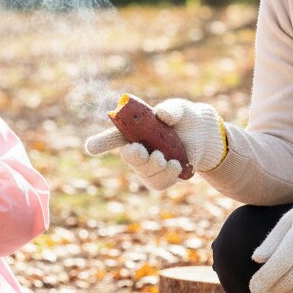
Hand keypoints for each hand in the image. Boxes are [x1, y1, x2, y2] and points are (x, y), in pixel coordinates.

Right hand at [84, 97, 225, 189]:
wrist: (202, 133)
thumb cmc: (183, 117)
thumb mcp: (179, 109)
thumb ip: (171, 110)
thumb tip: (162, 116)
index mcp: (135, 131)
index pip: (114, 137)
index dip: (101, 143)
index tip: (90, 148)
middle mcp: (138, 149)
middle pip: (129, 158)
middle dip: (134, 157)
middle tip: (143, 151)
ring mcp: (149, 165)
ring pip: (144, 173)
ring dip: (154, 167)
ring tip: (166, 158)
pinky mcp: (162, 176)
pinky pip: (158, 183)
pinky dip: (167, 176)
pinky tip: (176, 166)